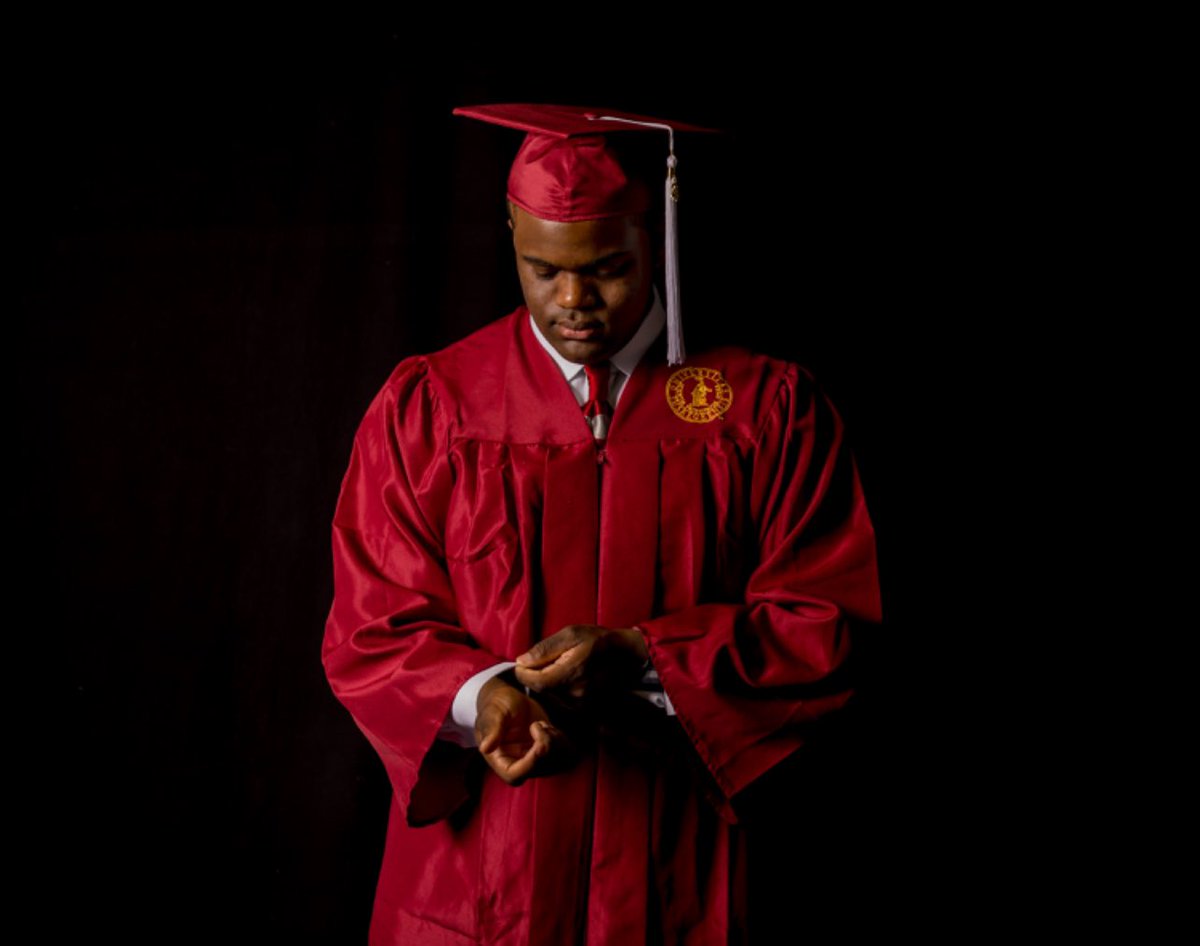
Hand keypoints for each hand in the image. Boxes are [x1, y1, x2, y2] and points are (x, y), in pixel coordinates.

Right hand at [475, 675, 569, 785]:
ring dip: (556, 743)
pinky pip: (564, 756)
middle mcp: (518, 764)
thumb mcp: (493, 713)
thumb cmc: (496, 705)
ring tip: (543, 726)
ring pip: (556, 765)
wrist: (508, 699)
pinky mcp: (547, 751)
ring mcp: (534, 759)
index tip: (539, 742)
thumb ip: (491, 729)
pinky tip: (549, 727)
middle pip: (540, 770)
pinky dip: (563, 741)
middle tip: (539, 725)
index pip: (515, 775)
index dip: (532, 763)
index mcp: (500, 759)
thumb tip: (485, 748)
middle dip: (547, 747)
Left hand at [514, 625, 648, 702]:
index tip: (521, 663)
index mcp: (569, 675)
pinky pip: (560, 700)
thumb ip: (544, 649)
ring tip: (554, 666)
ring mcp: (580, 703)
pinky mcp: (584, 707)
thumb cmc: (599, 640)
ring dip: (544, 683)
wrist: (627, 655)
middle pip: (539, 690)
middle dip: (533, 676)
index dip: (522, 672)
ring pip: (548, 696)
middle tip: (537, 662)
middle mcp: (573, 694)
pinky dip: (555, 689)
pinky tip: (563, 676)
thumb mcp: (571, 634)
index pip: (533, 681)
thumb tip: (521, 660)